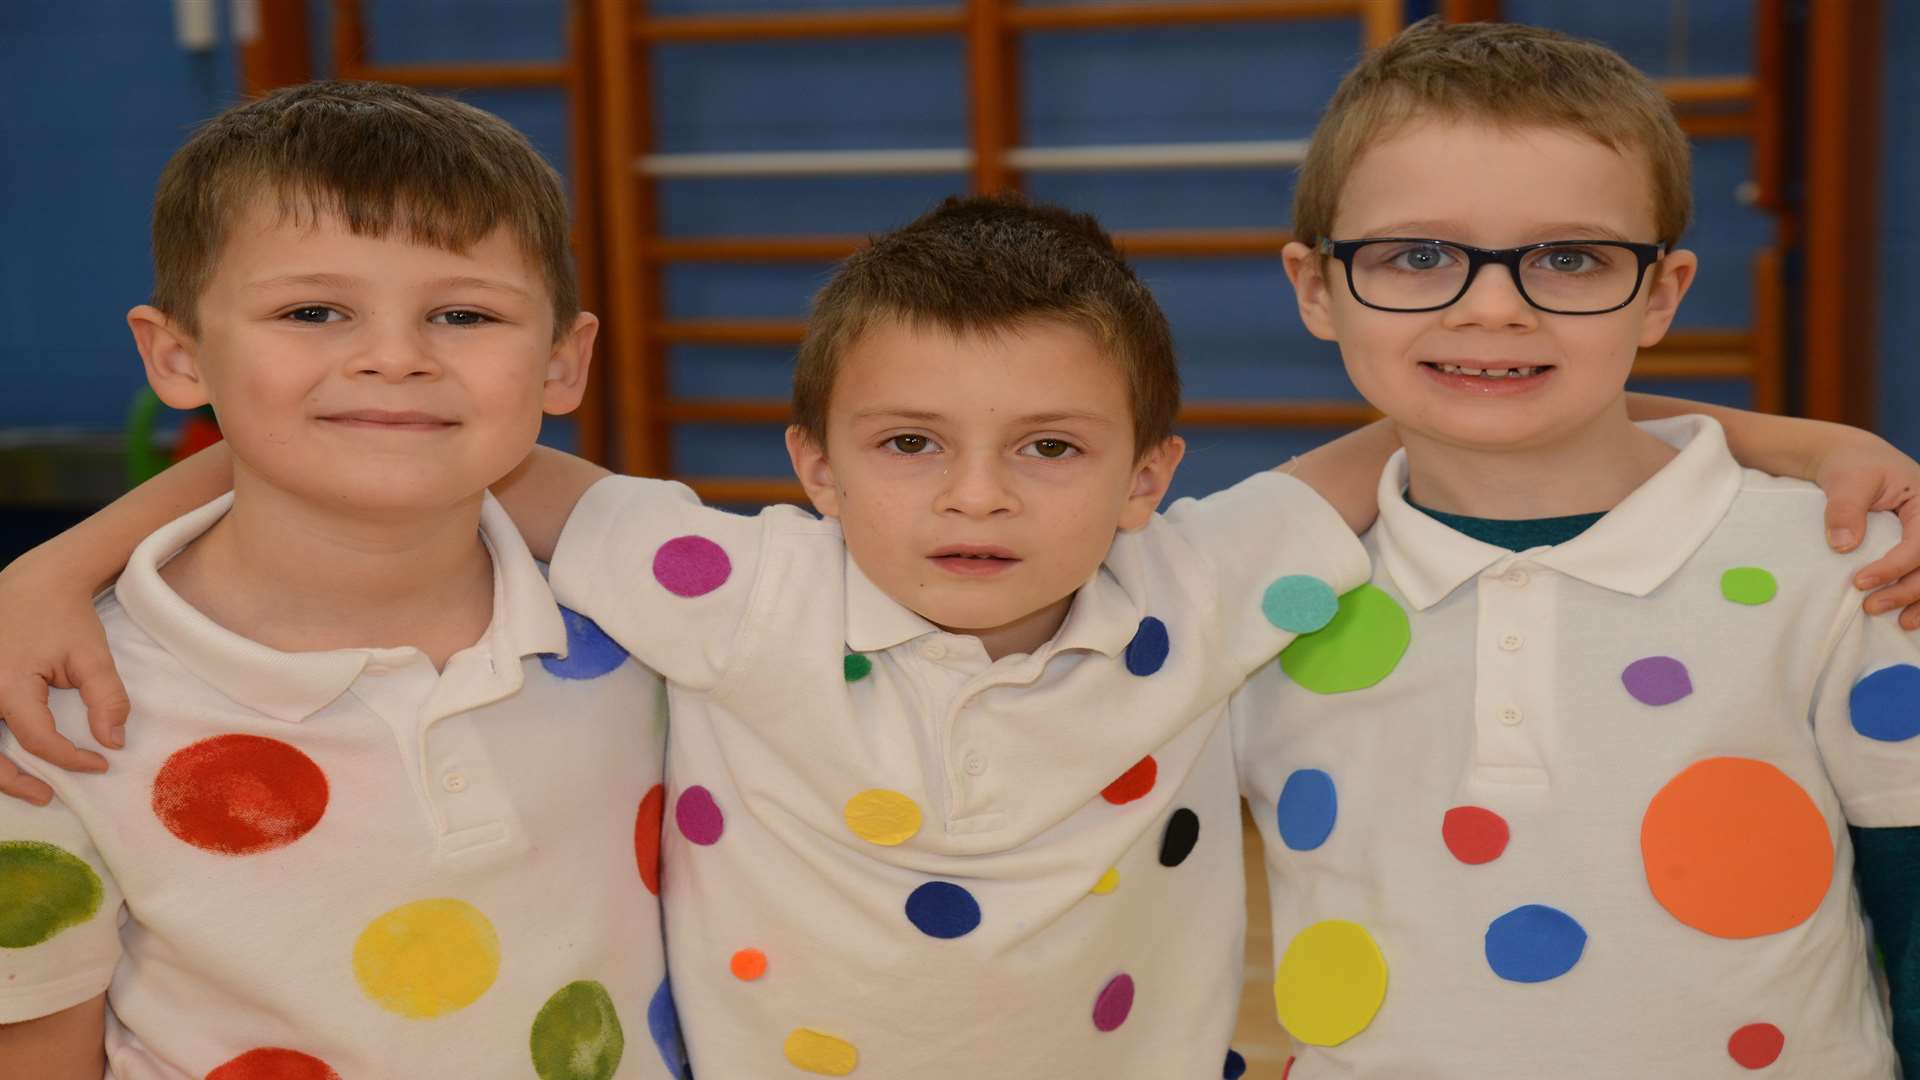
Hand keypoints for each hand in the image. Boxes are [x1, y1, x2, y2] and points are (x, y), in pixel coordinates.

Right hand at [0, 564, 124, 804]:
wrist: (34, 584)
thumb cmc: (65, 618)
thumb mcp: (94, 656)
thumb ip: (107, 699)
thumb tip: (113, 742)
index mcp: (9, 684)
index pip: (39, 740)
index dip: (71, 759)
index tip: (101, 763)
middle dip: (14, 782)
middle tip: (47, 796)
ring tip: (25, 786)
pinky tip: (9, 759)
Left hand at [1814, 436, 1919, 628]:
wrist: (1851, 461)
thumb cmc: (1852, 466)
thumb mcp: (1847, 480)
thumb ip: (1845, 510)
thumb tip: (1843, 546)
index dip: (1894, 567)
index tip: (1860, 582)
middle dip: (1907, 590)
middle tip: (1871, 606)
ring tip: (1900, 622)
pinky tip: (1912, 617)